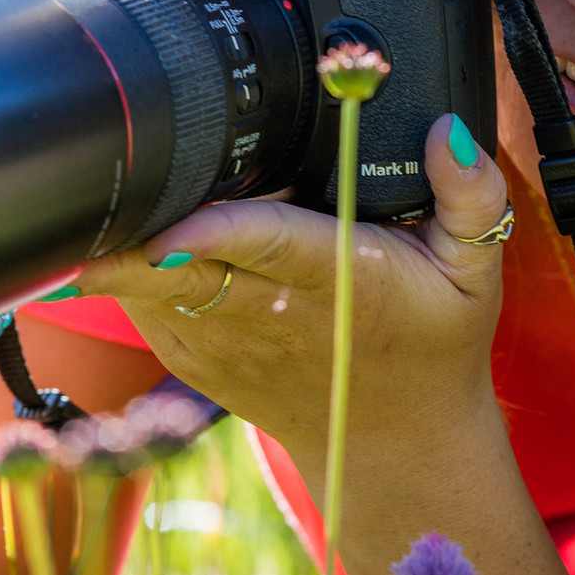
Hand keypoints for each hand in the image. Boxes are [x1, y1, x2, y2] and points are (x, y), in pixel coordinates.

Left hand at [74, 121, 513, 474]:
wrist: (399, 443)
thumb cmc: (435, 342)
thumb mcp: (476, 271)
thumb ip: (472, 196)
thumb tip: (450, 131)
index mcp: (339, 280)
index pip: (266, 246)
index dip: (212, 231)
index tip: (170, 221)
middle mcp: (273, 315)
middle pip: (182, 270)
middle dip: (133, 236)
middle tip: (99, 182)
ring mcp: (226, 343)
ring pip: (148, 290)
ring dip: (118, 248)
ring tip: (99, 193)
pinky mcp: (197, 358)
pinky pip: (142, 307)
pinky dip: (124, 271)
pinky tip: (119, 233)